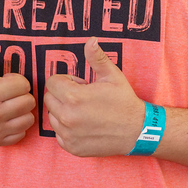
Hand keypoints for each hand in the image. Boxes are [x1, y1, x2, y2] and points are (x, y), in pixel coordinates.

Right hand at [0, 39, 35, 145]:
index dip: (17, 81)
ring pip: (28, 119)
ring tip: (10, 106)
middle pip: (28, 102)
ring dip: (22, 111)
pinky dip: (17, 126)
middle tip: (9, 95)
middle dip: (21, 96)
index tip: (7, 82)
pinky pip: (22, 133)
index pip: (23, 85)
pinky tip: (7, 119)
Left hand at [44, 38, 146, 157]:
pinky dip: (67, 129)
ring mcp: (68, 134)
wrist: (138, 131)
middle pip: (50, 99)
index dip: (65, 81)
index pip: (52, 82)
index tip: (80, 84)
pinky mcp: (71, 147)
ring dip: (63, 112)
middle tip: (82, 97)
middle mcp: (67, 117)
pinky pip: (58, 134)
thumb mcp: (112, 76)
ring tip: (83, 111)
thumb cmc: (124, 101)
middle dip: (62, 95)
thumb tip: (91, 40)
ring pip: (52, 117)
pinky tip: (84, 125)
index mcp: (73, 97)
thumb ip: (96, 58)